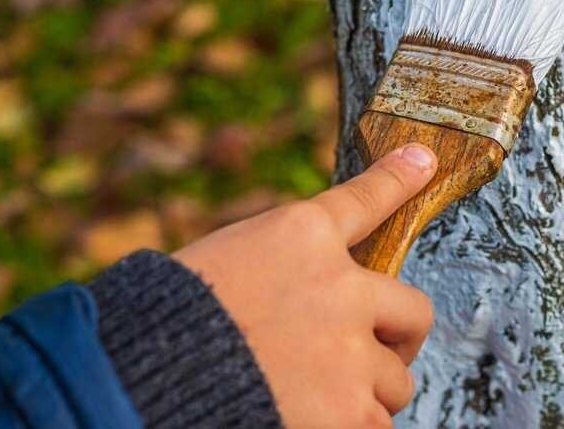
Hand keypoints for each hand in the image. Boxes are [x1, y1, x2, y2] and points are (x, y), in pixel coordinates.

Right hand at [174, 144, 437, 427]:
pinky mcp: (347, 411)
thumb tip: (318, 292)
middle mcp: (339, 287)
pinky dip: (352, 427)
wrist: (140, 376)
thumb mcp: (220, 263)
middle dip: (399, 339)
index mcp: (301, 235)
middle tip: (378, 356)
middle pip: (414, 310)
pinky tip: (315, 424)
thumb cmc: (166, 322)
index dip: (397, 178)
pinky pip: (377, 425)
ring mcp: (350, 351)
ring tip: (317, 399)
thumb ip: (282, 270)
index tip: (422, 160)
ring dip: (366, 393)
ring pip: (395, 380)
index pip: (365, 199)